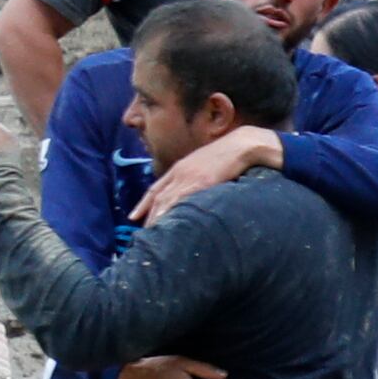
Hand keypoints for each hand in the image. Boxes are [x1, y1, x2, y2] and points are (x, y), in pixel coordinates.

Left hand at [132, 124, 282, 225]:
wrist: (243, 144)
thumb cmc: (230, 154)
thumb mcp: (208, 165)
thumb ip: (199, 177)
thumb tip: (197, 191)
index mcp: (180, 168)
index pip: (156, 188)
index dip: (144, 203)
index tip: (134, 217)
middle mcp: (180, 172)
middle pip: (157, 197)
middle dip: (148, 215)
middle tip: (141, 234)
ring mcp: (189, 177)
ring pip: (165, 200)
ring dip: (156, 217)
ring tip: (149, 234)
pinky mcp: (202, 181)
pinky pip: (181, 198)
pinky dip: (170, 210)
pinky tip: (165, 221)